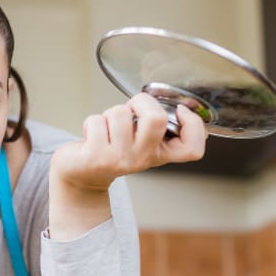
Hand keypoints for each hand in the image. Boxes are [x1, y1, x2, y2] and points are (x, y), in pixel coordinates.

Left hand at [47, 93, 205, 239]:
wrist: (82, 174)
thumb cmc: (112, 150)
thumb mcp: (140, 142)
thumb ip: (155, 127)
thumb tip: (168, 101)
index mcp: (159, 154)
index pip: (192, 149)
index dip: (193, 125)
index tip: (180, 111)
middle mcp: (142, 159)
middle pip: (156, 118)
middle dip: (141, 101)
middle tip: (131, 109)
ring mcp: (119, 160)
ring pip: (119, 113)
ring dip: (109, 113)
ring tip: (106, 128)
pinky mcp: (95, 157)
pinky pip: (96, 121)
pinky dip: (90, 122)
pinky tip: (91, 136)